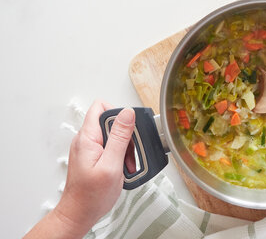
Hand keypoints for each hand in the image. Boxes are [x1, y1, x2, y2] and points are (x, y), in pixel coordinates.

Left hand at [25, 101, 135, 238]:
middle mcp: (85, 139)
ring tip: (125, 164)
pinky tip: (121, 167)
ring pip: (112, 135)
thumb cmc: (91, 196)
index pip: (101, 107)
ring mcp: (88, 147)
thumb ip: (119, 138)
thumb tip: (127, 113)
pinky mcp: (92, 155)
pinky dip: (119, 155)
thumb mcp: (111, 165)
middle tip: (128, 154)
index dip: (118, 114)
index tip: (129, 130)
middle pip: (110, 122)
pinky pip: (110, 146)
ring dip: (124, 148)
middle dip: (125, 136)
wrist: (79, 214)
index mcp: (87, 138)